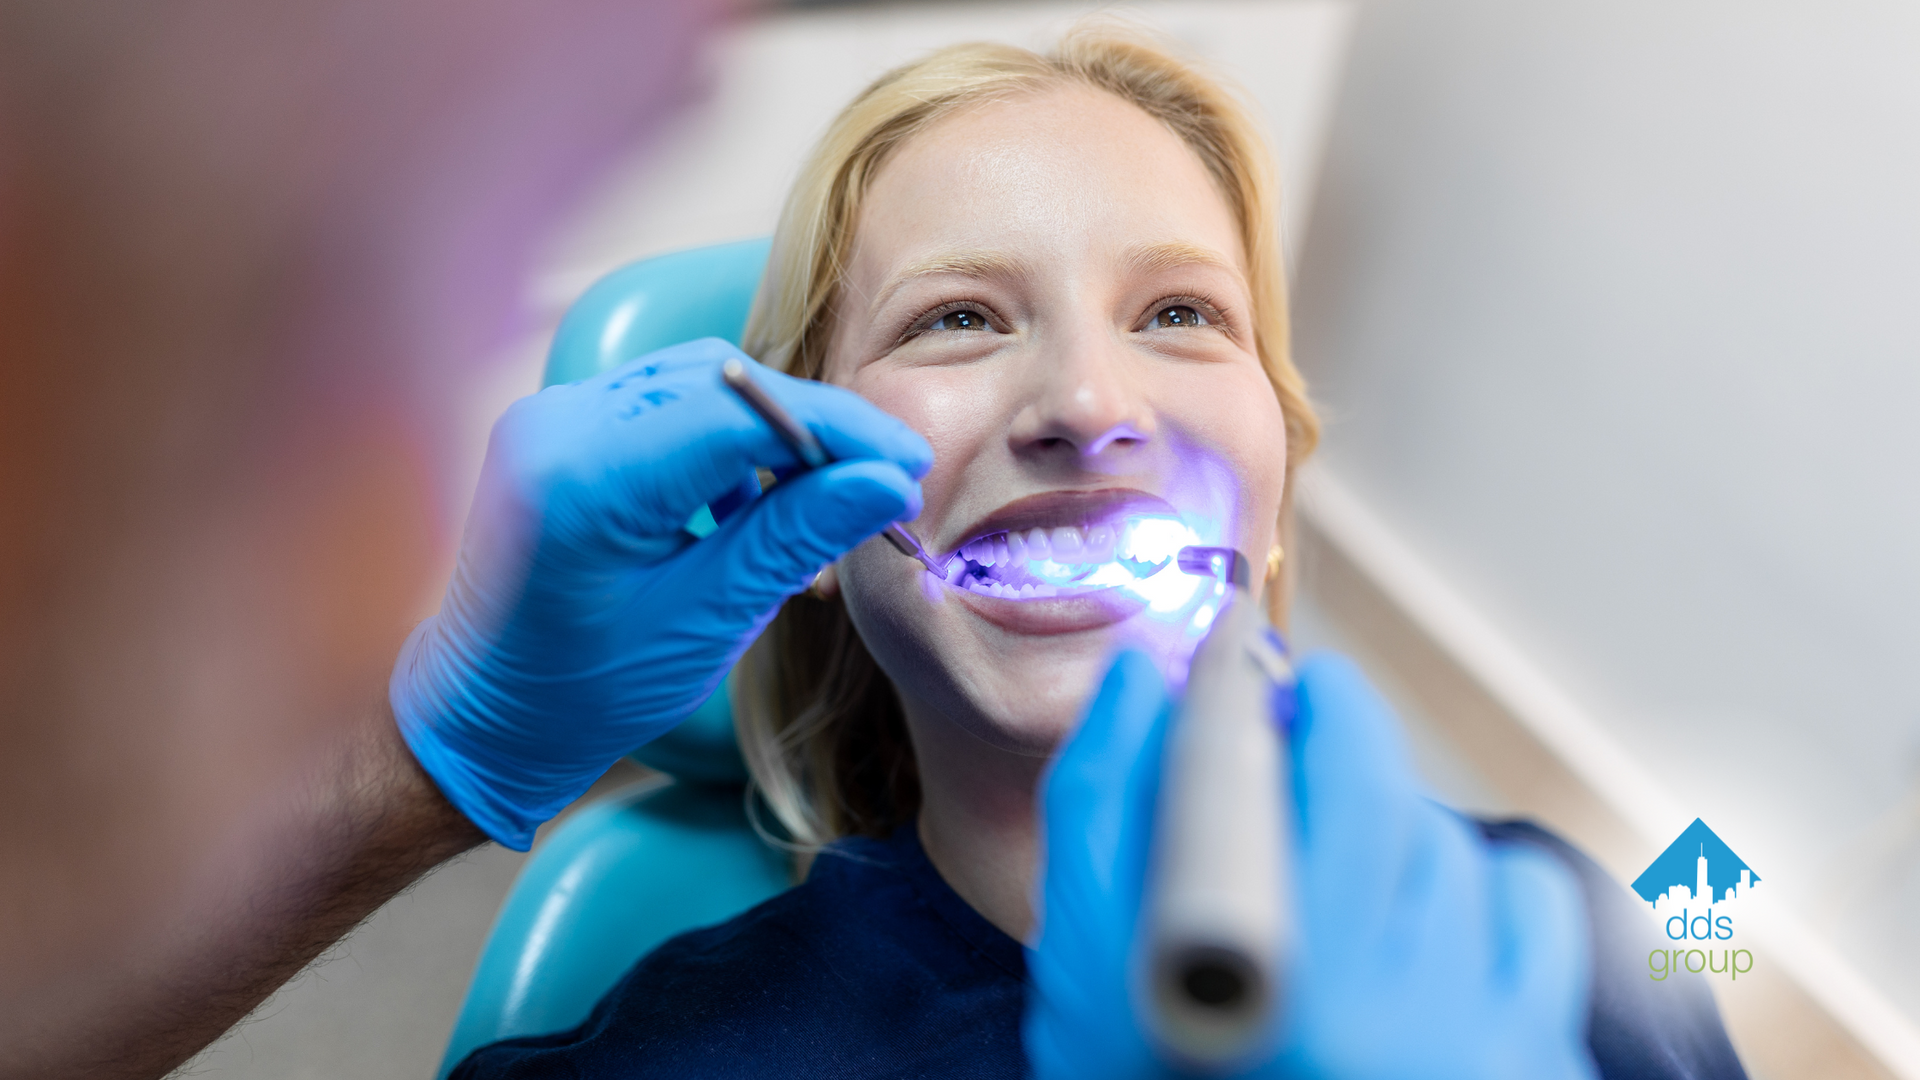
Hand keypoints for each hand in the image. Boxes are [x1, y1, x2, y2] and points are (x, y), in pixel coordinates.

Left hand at [390, 338, 931, 848]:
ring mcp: (554, 417)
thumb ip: (793, 539)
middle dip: (813, 428)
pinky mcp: (562, 427)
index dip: (836, 429)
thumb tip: (886, 483)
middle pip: (724, 384)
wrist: (484, 716)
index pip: (741, 411)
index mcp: (586, 479)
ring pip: (701, 386)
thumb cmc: (585, 691)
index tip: (905, 466)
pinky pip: (667, 406)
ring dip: (771, 435)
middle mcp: (559, 423)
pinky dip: (725, 442)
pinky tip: (750, 504)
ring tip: (816, 508)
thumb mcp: (705, 620)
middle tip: (882, 484)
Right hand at [1026, 651, 1595, 1078]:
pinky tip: (1420, 932)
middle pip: (1372, 788)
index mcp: (1259, 995)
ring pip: (1446, 844)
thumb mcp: (1082, 983)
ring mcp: (1469, 1047)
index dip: (1244, 687)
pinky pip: (1530, 909)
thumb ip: (1100, 817)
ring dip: (1389, 824)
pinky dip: (1480, 890)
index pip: (1260, 779)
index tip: (1235, 645)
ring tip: (1336, 879)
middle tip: (1299, 706)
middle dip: (1334, 724)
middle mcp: (1378, 1023)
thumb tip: (1145, 679)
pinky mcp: (1533, 1063)